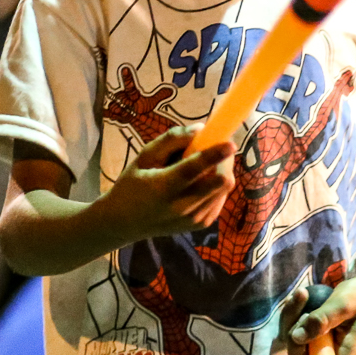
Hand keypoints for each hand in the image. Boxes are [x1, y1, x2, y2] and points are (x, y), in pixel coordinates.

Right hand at [99, 125, 235, 243]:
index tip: (230, 143)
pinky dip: (217, 187)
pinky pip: (220, 199)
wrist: (125, 223)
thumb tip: (201, 129)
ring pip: (224, 190)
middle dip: (225, 160)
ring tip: (207, 165)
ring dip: (222, 172)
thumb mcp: (144, 157)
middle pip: (219, 181)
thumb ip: (170, 140)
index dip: (214, 155)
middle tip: (221, 148)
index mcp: (163, 187)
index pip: (193, 169)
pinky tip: (202, 182)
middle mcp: (181, 206)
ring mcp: (193, 219)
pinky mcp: (200, 225)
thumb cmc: (133, 184)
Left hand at [277, 277, 355, 354]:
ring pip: (297, 342)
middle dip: (293, 336)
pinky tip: (302, 296)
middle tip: (303, 309)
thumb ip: (322, 320)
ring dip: (292, 319)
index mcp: (343, 354)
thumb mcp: (344, 305)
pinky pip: (299, 328)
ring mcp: (323, 342)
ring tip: (302, 296)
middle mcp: (331, 352)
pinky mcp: (318, 331)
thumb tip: (296, 337)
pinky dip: (295, 313)